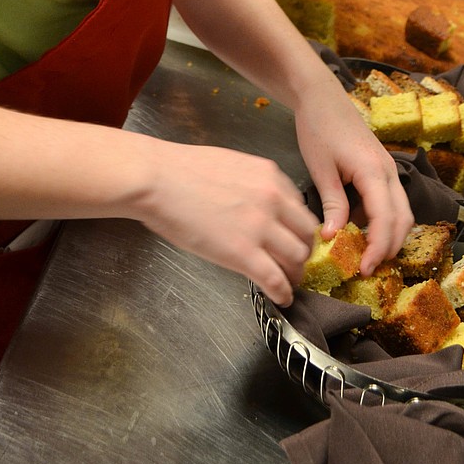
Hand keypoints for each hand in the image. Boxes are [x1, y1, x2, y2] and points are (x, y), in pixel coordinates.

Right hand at [136, 142, 317, 305]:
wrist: (157, 180)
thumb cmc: (180, 170)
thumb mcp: (231, 165)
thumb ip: (253, 184)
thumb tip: (256, 203)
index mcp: (269, 176)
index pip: (300, 207)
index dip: (297, 227)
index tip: (292, 237)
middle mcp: (274, 199)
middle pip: (306, 233)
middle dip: (302, 250)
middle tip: (295, 262)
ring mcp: (261, 226)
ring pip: (297, 257)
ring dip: (295, 273)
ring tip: (288, 282)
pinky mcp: (244, 253)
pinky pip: (276, 279)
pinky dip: (283, 292)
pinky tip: (282, 298)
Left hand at [293, 81, 413, 273]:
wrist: (321, 96)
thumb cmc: (318, 127)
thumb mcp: (321, 169)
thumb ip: (332, 204)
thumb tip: (334, 238)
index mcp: (373, 171)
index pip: (386, 219)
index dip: (377, 248)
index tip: (363, 269)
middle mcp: (388, 171)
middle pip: (403, 219)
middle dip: (389, 247)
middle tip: (367, 269)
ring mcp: (387, 168)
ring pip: (401, 211)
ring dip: (389, 235)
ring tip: (366, 254)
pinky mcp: (381, 168)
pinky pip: (391, 200)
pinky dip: (383, 220)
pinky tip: (361, 230)